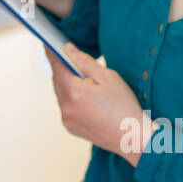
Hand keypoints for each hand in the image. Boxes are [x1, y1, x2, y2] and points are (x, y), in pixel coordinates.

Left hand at [45, 44, 152, 167]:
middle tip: (71, 58)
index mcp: (74, 92)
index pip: (57, 66)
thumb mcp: (108, 77)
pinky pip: (65, 106)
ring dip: (67, 84)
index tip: (49, 43)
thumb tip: (68, 50)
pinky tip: (85, 96)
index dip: (52, 53)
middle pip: (57, 80)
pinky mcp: (70, 127)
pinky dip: (71, 98)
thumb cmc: (125, 107)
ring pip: (60, 93)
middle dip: (63, 68)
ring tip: (82, 78)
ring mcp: (67, 119)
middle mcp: (66, 107)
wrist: (133, 138)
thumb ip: (85, 62)